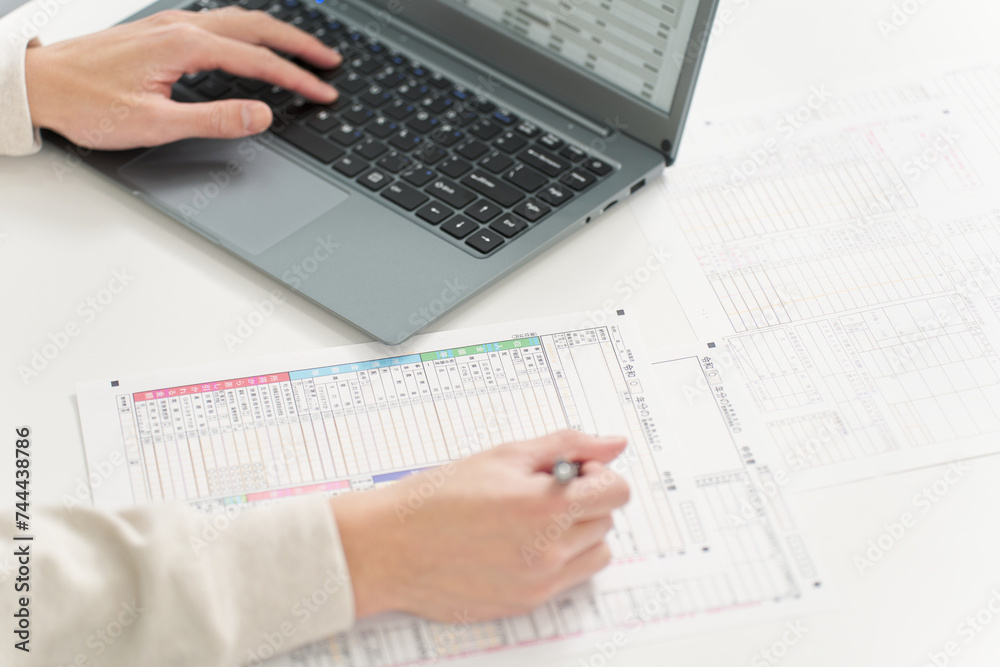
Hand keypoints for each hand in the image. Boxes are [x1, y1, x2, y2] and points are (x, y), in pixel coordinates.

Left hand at [24, 7, 340, 148]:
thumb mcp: (155, 123)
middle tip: (331, 60)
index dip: (297, 79)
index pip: (259, 61)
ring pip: (239, 19)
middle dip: (300, 44)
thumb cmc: (87, 104)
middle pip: (257, 27)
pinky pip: (219, 20)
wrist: (39, 84)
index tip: (325, 92)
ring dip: (277, 33)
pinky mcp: (160, 30)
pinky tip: (252, 41)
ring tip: (304, 49)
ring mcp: (170, 24)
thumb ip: (215, 118)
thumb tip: (262, 114)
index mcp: (185, 47)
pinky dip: (250, 29)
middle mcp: (181, 27)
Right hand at [330, 430, 630, 621]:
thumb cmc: (439, 497)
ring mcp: (540, 581)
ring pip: (595, 553)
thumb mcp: (505, 455)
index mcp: (546, 505)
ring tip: (535, 520)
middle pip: (606, 520)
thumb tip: (614, 444)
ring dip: (578, 533)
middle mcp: (549, 549)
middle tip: (543, 491)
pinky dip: (557, 560)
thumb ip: (567, 446)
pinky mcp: (527, 602)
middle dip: (584, 500)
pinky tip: (521, 543)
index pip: (617, 491)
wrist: (393, 546)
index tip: (574, 470)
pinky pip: (568, 579)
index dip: (599, 473)